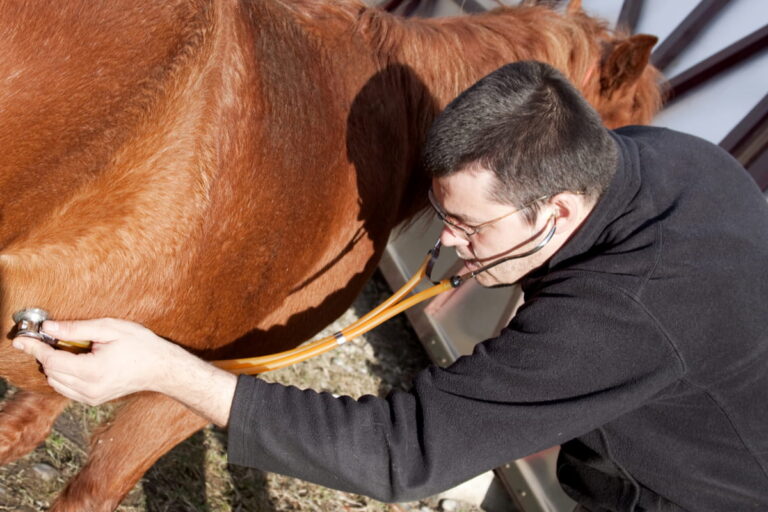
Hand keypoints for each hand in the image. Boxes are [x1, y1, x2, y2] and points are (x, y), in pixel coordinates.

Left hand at [12, 318, 181, 405]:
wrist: (161, 368)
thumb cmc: (140, 345)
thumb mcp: (110, 328)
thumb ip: (77, 329)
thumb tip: (48, 328)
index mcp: (92, 371)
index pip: (51, 360)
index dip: (34, 347)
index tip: (21, 338)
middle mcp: (88, 389)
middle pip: (50, 372)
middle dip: (45, 354)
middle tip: (50, 337)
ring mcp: (90, 397)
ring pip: (55, 382)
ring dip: (54, 365)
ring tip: (69, 348)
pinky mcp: (92, 400)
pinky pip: (66, 388)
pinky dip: (64, 374)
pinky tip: (77, 360)